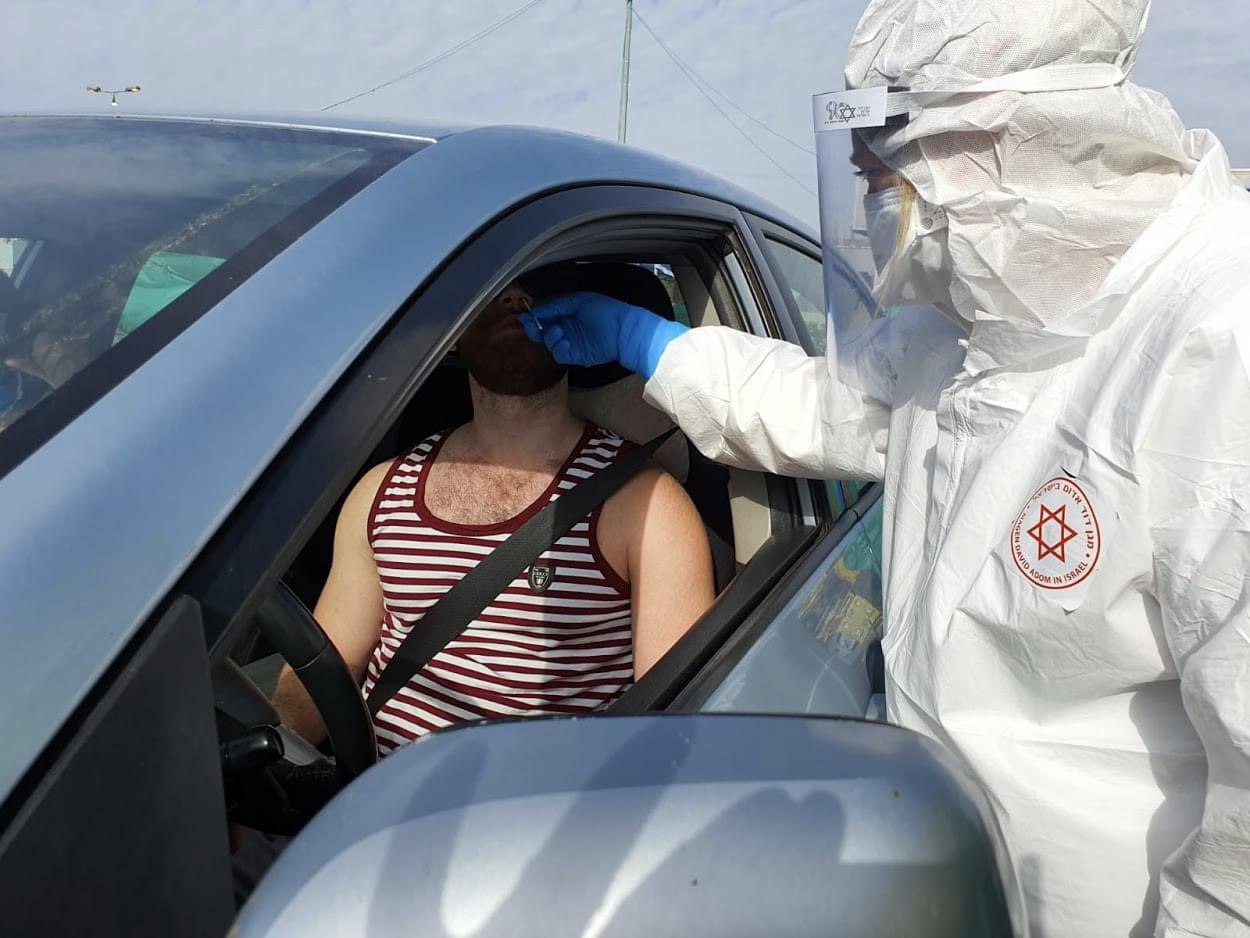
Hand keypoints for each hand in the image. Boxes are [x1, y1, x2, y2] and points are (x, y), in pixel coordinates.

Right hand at [519, 291, 686, 378]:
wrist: (624, 329)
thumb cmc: (607, 311)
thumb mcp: (578, 300)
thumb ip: (556, 305)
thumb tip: (536, 310)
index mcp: (567, 312)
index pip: (544, 315)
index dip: (533, 316)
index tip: (523, 317)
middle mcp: (567, 327)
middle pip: (542, 331)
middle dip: (534, 328)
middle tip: (532, 326)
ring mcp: (571, 342)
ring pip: (548, 343)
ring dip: (548, 337)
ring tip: (557, 331)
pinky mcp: (575, 355)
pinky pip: (559, 354)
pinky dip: (558, 347)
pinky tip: (564, 340)